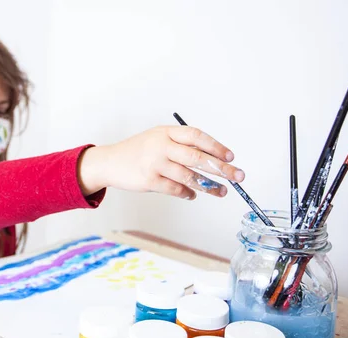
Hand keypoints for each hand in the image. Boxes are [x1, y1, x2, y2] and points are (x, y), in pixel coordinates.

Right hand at [78, 126, 244, 199]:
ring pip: (189, 176)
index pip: (196, 136)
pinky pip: (176, 189)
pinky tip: (193, 194)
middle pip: (197, 157)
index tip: (230, 156)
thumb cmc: (138, 151)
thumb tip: (212, 158)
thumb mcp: (158, 139)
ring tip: (221, 191)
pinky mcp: (149, 180)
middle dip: (221, 168)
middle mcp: (161, 145)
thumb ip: (181, 145)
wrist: (110, 162)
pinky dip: (188, 193)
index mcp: (166, 132)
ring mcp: (154, 163)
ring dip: (209, 185)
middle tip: (237, 176)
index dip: (215, 146)